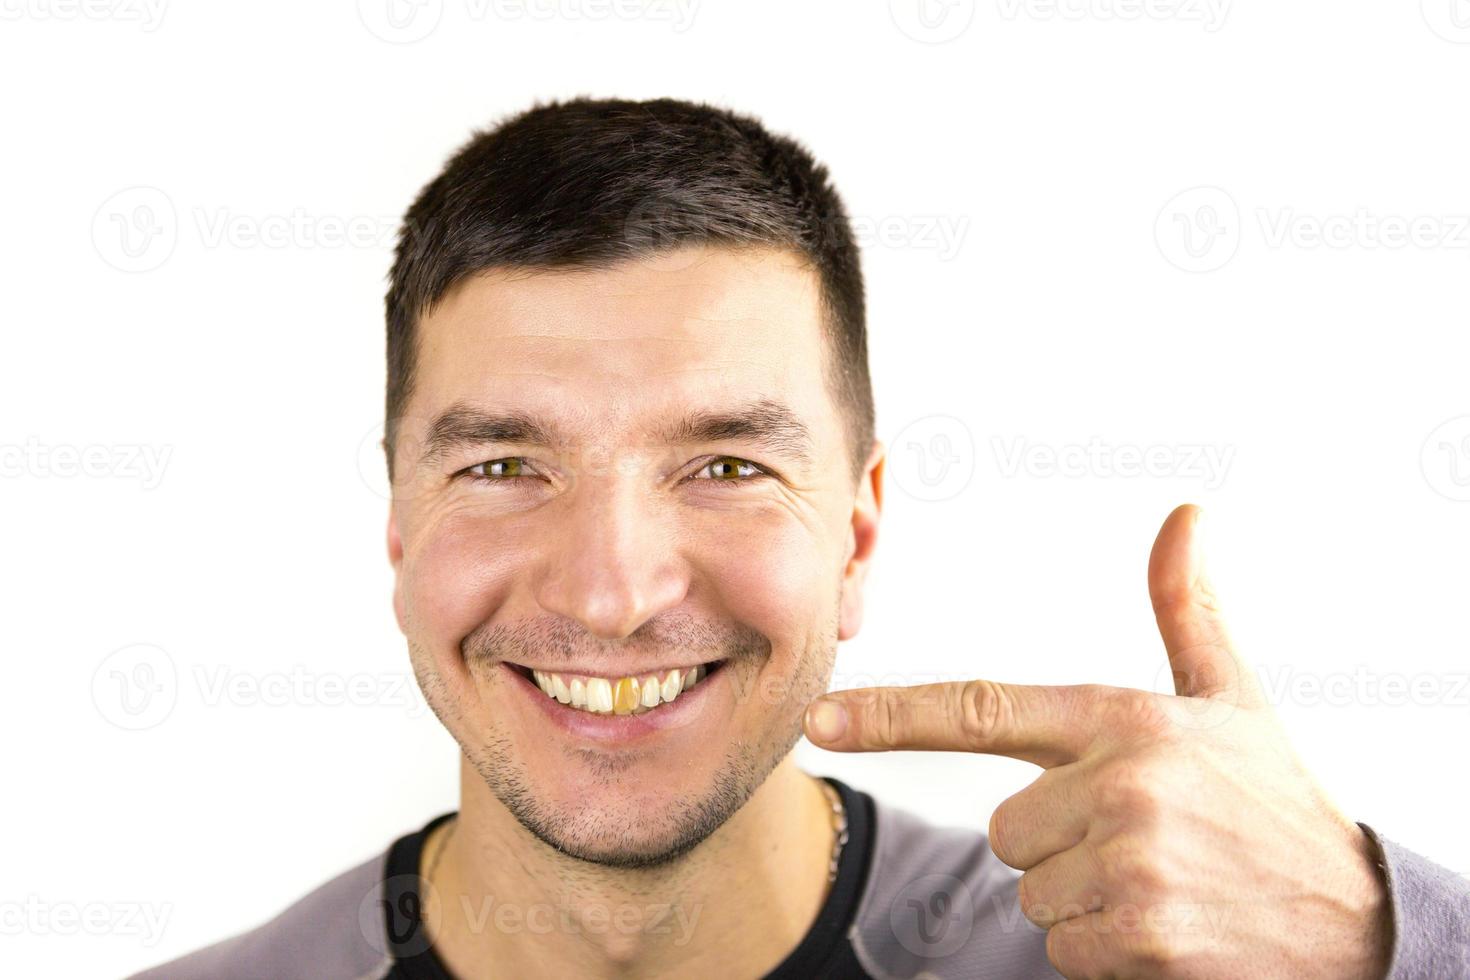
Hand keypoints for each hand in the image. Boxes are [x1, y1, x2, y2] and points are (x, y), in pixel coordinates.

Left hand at [803, 504, 1391, 978]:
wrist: (1356, 918)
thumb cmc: (1275, 801)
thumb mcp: (1232, 697)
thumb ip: (1186, 610)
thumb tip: (1185, 515)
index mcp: (1124, 719)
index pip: (982, 708)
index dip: (890, 714)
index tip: (820, 719)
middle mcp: (1120, 785)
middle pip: (1007, 830)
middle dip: (1057, 843)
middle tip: (1142, 840)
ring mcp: (1129, 864)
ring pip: (1034, 893)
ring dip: (1084, 900)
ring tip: (1164, 883)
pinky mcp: (1140, 938)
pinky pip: (1066, 950)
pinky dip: (1106, 951)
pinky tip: (1169, 929)